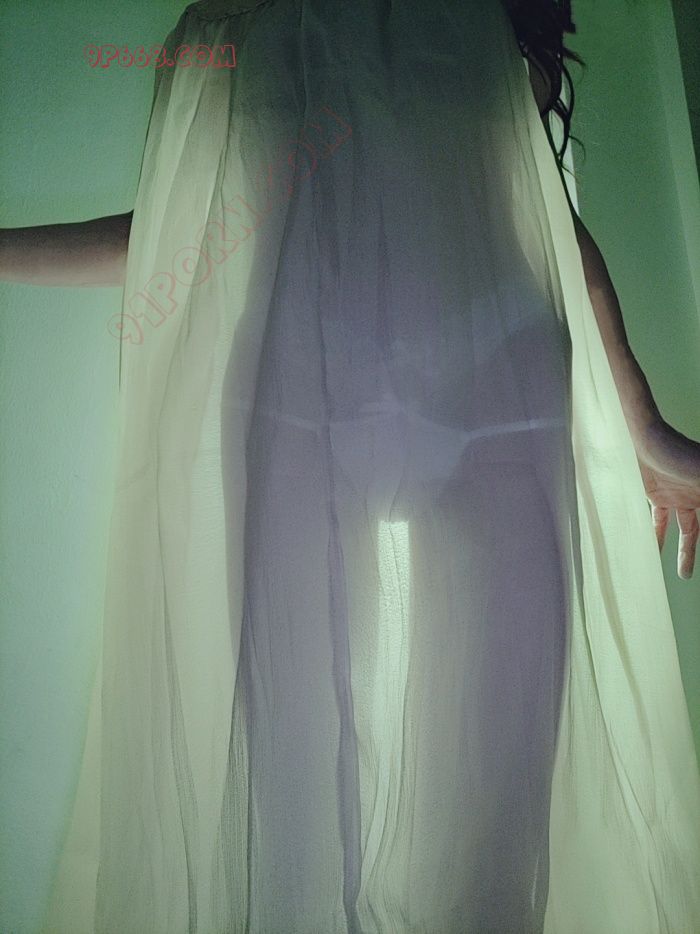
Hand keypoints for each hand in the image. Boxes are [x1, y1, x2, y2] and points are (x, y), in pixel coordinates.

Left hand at [632, 419, 699, 578]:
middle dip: (693, 552)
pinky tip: (651, 552)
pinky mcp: (656, 494)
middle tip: (689, 576)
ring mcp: (676, 495)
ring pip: (682, 529)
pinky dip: (655, 535)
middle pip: (695, 530)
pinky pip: (658, 521)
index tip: (690, 570)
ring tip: (684, 573)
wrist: (643, 437)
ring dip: (681, 550)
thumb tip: (695, 518)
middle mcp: (696, 494)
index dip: (696, 544)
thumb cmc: (678, 452)